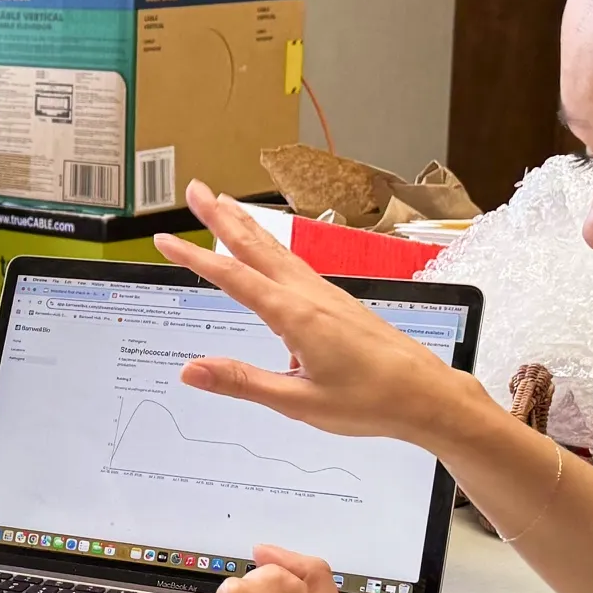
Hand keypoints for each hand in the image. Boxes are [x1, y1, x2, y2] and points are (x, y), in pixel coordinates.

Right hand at [151, 181, 480, 445]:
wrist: (426, 395)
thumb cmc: (371, 401)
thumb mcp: (299, 402)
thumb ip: (242, 382)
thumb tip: (192, 371)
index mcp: (296, 317)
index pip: (234, 279)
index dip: (195, 258)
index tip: (166, 240)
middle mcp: (311, 295)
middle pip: (256, 246)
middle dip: (221, 216)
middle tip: (195, 190)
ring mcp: (327, 294)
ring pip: (277, 250)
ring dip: (246, 226)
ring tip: (224, 204)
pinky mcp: (337, 301)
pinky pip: (294, 264)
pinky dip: (271, 247)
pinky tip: (267, 253)